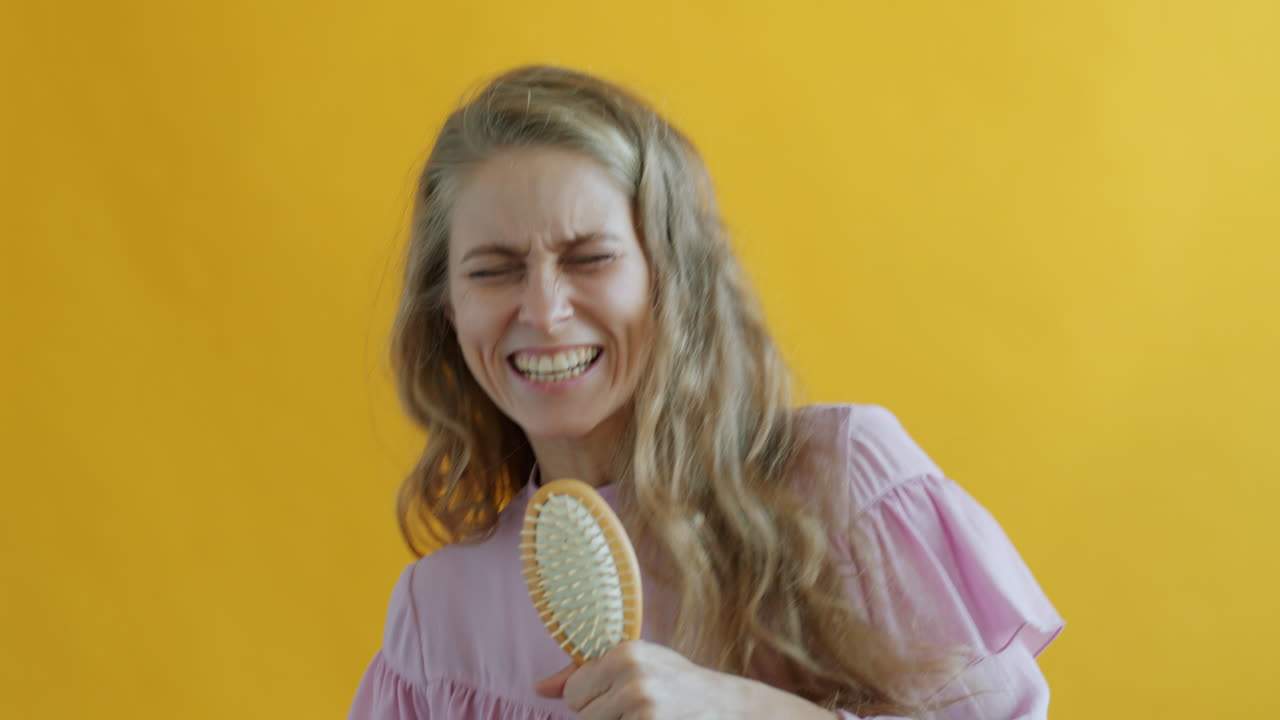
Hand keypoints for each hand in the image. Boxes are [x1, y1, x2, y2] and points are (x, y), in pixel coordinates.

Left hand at [534, 640, 836, 719]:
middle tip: (646, 712)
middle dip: (608, 719)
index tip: (628, 696)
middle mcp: (634, 682)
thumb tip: (540, 688)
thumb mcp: (636, 667)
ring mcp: (645, 714)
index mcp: (625, 654)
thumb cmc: (679, 686)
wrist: (733, 710)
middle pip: (584, 719)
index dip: (595, 700)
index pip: (574, 694)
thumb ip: (584, 673)